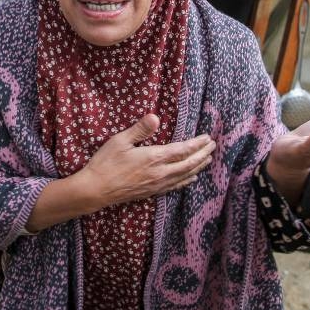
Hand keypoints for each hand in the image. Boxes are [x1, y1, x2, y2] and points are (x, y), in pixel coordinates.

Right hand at [78, 114, 215, 207]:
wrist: (96, 190)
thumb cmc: (106, 163)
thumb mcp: (120, 141)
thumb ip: (140, 129)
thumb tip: (155, 117)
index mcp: (154, 158)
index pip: (183, 150)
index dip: (197, 144)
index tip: (208, 138)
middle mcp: (160, 173)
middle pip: (188, 164)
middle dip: (202, 155)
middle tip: (213, 147)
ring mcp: (157, 184)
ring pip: (184, 176)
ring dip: (198, 167)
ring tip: (208, 160)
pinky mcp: (152, 192)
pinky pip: (175, 186)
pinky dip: (186, 180)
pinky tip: (190, 178)